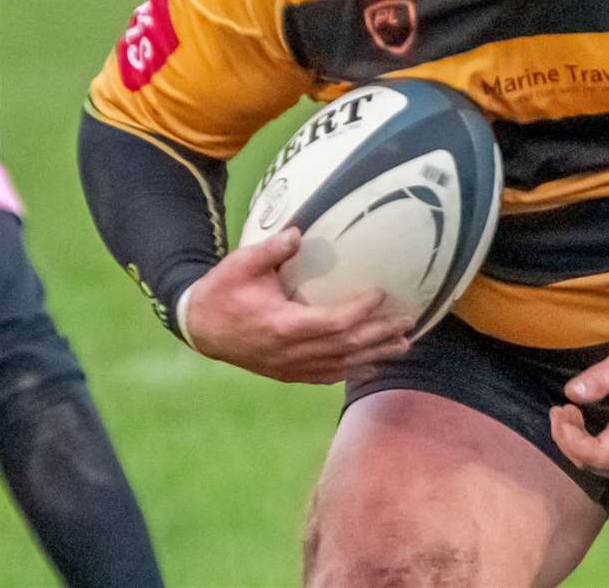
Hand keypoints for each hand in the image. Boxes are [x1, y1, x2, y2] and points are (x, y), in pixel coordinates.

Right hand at [184, 227, 412, 383]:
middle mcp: (290, 352)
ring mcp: (290, 367)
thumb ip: (271, 250)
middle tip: (408, 321)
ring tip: (404, 344)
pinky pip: (327, 375)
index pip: (331, 323)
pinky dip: (353, 369)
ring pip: (340, 365)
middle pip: (344, 348)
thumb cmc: (222, 291)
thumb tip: (298, 233)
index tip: (381, 294)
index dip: (359, 311)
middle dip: (379, 335)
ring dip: (374, 355)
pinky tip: (373, 362)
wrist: (200, 327)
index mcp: (282, 326)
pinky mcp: (288, 373)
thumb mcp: (241, 264)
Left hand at [548, 342, 608, 477]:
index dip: (571, 440)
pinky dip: (592, 451)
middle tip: (561, 411)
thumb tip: (570, 393)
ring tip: (570, 416)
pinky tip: (585, 429)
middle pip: (595, 466)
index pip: (598, 456)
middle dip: (569, 441)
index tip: (561, 411)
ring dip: (579, 447)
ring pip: (602, 470)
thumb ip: (599, 378)